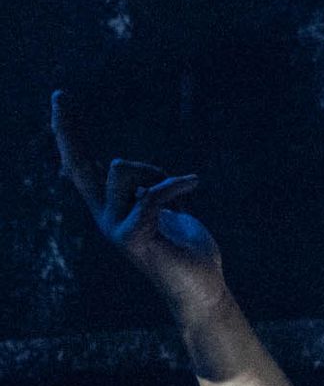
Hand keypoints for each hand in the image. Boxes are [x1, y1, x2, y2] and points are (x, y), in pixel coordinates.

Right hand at [50, 89, 225, 318]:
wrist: (202, 289)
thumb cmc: (189, 252)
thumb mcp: (169, 213)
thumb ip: (152, 194)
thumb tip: (145, 177)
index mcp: (113, 208)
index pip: (83, 166)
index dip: (70, 135)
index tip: (61, 101)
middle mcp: (107, 216)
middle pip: (79, 166)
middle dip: (68, 131)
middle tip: (59, 95)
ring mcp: (116, 228)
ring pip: (121, 169)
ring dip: (156, 170)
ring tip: (179, 187)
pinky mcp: (133, 238)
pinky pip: (151, 193)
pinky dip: (175, 184)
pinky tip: (193, 183)